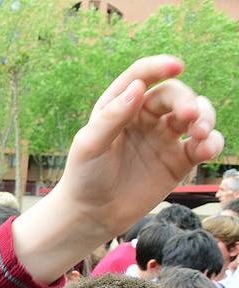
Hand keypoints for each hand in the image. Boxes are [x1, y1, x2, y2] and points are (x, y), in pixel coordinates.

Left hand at [16, 56, 223, 281]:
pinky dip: (211, 143)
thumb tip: (138, 86)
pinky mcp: (179, 161)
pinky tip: (207, 150)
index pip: (142, 77)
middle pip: (175, 95)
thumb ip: (111, 117)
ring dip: (206, 117)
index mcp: (120, 106)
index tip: (176, 65)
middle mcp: (146, 118)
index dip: (160, 67)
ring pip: (196, 115)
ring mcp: (164, 138)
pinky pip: (203, 145)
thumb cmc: (84, 177)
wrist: (91, 215)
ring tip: (200, 133)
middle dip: (187, 101)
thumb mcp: (89, 146)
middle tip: (190, 117)